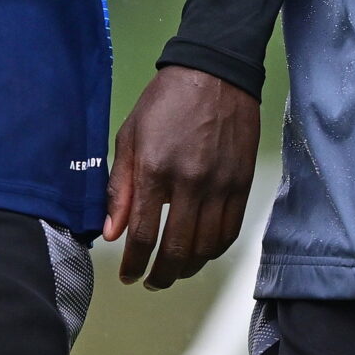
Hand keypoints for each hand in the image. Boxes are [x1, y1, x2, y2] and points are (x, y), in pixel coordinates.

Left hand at [102, 65, 259, 287]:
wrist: (215, 72)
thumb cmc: (166, 100)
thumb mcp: (130, 136)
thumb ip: (120, 188)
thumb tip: (112, 232)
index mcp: (155, 170)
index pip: (143, 236)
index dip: (134, 265)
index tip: (129, 275)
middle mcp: (190, 183)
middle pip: (177, 251)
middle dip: (161, 276)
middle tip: (151, 282)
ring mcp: (220, 185)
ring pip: (207, 248)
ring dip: (188, 268)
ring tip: (175, 270)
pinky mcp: (242, 183)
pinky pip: (230, 231)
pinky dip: (214, 250)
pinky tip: (202, 252)